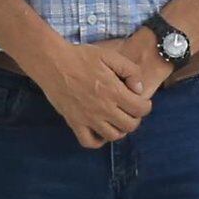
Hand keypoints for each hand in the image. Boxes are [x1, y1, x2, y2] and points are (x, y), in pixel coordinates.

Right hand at [29, 34, 157, 148]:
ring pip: (113, 136)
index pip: (141, 109)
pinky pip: (89, 142)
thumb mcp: (110, 56)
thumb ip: (130, 71)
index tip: (141, 101)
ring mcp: (88, 118)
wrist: (53, 63)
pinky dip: (98, 141)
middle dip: (135, 118)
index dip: (146, 106)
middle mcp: (104, 109)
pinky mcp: (74, 123)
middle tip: (130, 110)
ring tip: (117, 120)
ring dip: (119, 130)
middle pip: (130, 126)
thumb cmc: (81, 57)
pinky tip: (100, 131)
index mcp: (114, 91)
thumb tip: (139, 89)